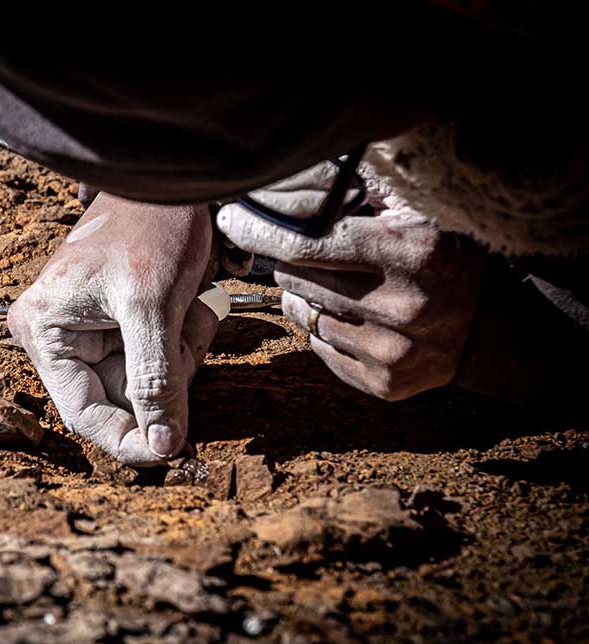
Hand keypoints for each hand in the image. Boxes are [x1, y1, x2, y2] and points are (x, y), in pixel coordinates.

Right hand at [8, 193, 216, 464]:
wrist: (173, 177)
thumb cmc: (149, 226)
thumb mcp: (151, 306)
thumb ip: (154, 380)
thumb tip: (161, 448)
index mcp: (45, 331)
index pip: (83, 413)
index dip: (128, 439)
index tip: (174, 454)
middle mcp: (60, 338)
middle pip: (122, 399)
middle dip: (165, 377)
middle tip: (185, 332)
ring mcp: (93, 333)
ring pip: (149, 383)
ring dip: (180, 355)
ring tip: (189, 307)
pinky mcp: (124, 326)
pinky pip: (162, 361)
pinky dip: (185, 342)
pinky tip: (191, 306)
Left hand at [216, 164, 484, 400]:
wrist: (488, 330)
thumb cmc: (444, 260)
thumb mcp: (420, 215)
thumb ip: (366, 195)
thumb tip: (300, 181)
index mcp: (411, 254)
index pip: (311, 242)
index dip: (264, 231)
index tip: (233, 221)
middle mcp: (402, 306)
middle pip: (301, 280)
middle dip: (290, 263)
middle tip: (301, 253)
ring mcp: (392, 352)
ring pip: (307, 316)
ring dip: (304, 297)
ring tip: (329, 284)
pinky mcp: (384, 384)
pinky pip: (321, 349)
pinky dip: (323, 330)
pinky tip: (347, 316)